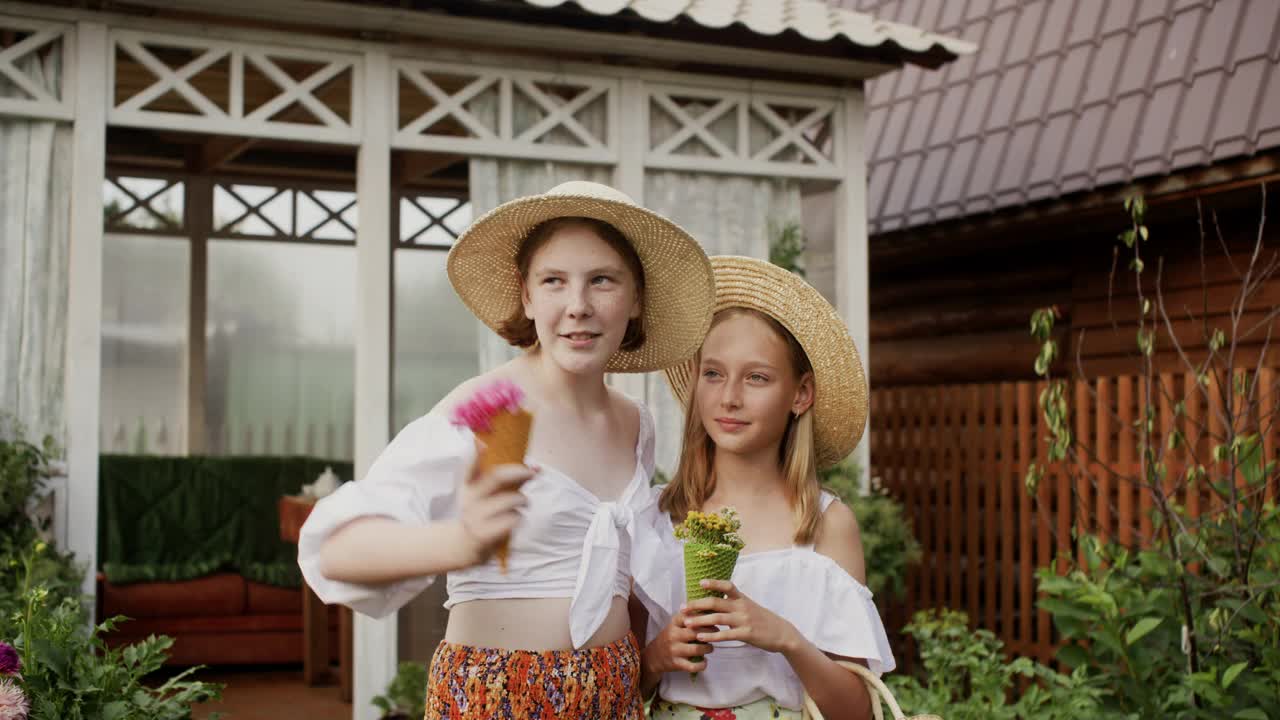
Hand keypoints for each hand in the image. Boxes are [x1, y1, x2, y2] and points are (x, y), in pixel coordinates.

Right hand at [456, 462, 533, 562]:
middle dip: (519, 472)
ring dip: (522, 500)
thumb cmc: (483, 514)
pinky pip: (512, 519)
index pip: (470, 468)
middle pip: (496, 478)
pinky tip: (516, 519)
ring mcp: (476, 516)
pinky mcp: (484, 533)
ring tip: (524, 503)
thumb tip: (537, 468)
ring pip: (509, 500)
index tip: (480, 442)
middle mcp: (470, 499)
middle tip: (532, 473)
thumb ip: (511, 481)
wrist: (463, 545)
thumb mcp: (488, 496)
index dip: (474, 455)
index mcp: (469, 486)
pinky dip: (519, 517)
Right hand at [643, 607, 710, 674]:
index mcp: (674, 623)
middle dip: (709, 633)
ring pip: (697, 649)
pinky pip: (693, 666)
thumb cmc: (670, 637)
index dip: (704, 617)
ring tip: (710, 647)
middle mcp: (673, 635)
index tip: (713, 618)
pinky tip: (705, 662)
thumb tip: (711, 610)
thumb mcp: (675, 625)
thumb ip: (689, 618)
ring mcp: (674, 650)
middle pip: (695, 632)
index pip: (690, 617)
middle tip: (716, 633)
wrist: (654, 656)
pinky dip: (702, 665)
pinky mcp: (676, 664)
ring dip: (708, 648)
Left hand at [684, 579, 799, 653]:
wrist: (782, 633)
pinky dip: (712, 635)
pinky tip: (701, 636)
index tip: (699, 583)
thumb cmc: (763, 620)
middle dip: (697, 605)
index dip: (713, 583)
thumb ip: (734, 603)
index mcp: (742, 598)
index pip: (727, 586)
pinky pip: (726, 634)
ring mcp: (744, 620)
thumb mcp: (749, 606)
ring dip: (700, 620)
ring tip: (686, 623)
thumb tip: (716, 599)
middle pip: (715, 602)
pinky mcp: (746, 634)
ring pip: (717, 618)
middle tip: (682, 608)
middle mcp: (741, 607)